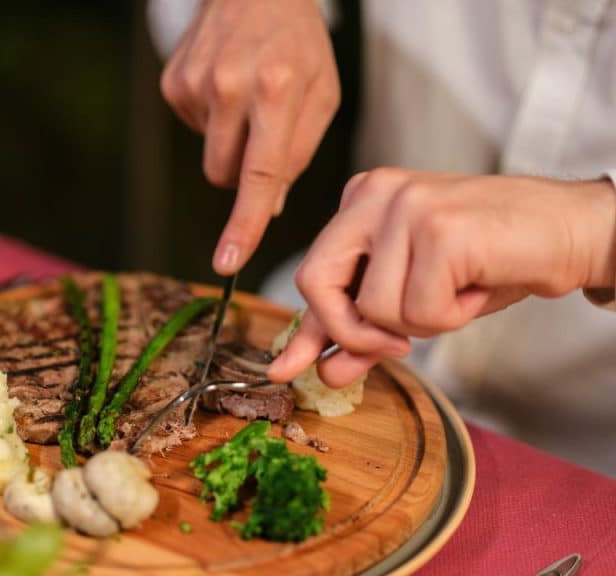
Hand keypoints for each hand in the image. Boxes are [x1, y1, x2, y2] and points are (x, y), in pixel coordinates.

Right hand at [160, 0, 339, 274]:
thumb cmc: (297, 42)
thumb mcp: (322, 91)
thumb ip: (299, 152)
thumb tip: (270, 205)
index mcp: (277, 89)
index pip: (260, 173)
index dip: (245, 224)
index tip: (226, 262)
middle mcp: (230, 85)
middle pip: (225, 175)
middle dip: (244, 169)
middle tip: (264, 128)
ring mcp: (195, 83)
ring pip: (208, 157)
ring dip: (228, 143)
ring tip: (245, 96)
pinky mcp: (172, 82)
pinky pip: (192, 130)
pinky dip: (211, 118)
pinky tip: (224, 83)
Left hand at [267, 168, 615, 386]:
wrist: (571, 232)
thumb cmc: (492, 260)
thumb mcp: (417, 296)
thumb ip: (366, 328)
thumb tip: (324, 371)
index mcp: (361, 200)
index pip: (314, 273)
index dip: (308, 327)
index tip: (288, 367)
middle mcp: (373, 193)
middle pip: (316, 283)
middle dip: (351, 331)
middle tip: (397, 345)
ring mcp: (404, 206)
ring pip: (374, 308)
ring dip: (423, 322)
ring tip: (460, 289)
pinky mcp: (439, 229)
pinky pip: (419, 312)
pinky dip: (452, 316)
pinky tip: (477, 286)